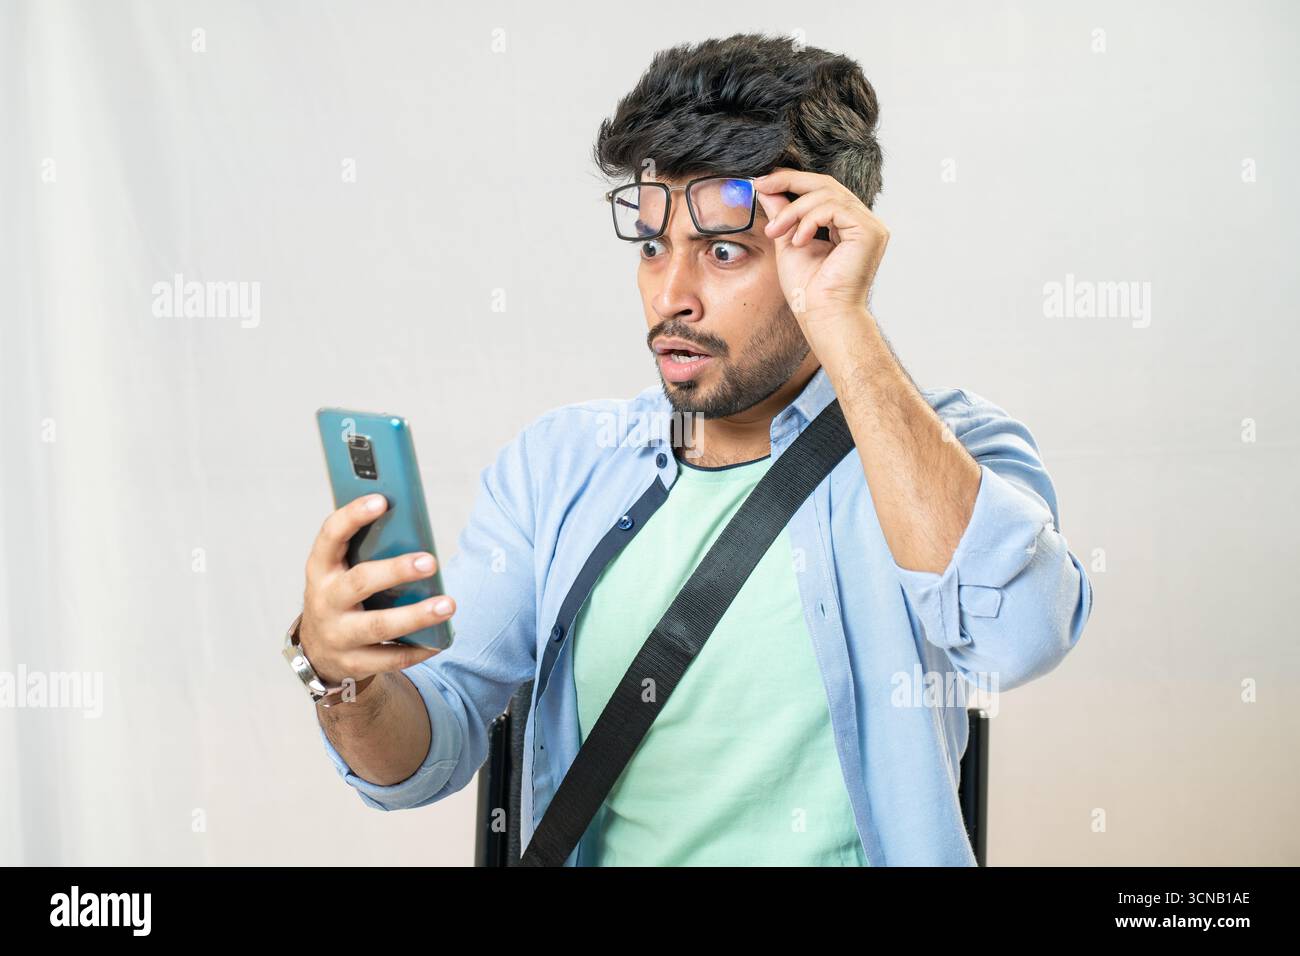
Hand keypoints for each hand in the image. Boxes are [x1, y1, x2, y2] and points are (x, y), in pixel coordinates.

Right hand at [299, 493, 454, 686]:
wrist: (320, 649)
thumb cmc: (343, 594)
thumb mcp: (343, 570)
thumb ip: (367, 549)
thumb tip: (412, 527)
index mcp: (321, 568)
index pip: (331, 535)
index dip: (353, 516)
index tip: (381, 499)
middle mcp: (325, 601)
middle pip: (361, 582)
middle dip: (397, 571)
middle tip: (432, 561)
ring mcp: (337, 635)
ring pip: (379, 626)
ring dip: (416, 615)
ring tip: (448, 604)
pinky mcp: (353, 663)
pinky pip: (391, 658)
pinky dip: (419, 649)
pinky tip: (442, 638)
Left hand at [754, 167, 888, 350]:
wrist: (822, 316)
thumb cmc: (808, 290)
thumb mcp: (788, 242)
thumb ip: (782, 214)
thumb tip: (766, 189)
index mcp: (847, 224)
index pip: (822, 189)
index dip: (792, 180)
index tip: (762, 182)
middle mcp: (862, 222)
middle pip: (826, 184)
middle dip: (789, 182)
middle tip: (761, 186)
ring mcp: (869, 225)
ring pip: (827, 194)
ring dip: (794, 210)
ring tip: (776, 232)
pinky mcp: (868, 231)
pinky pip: (834, 208)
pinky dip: (809, 220)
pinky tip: (799, 241)